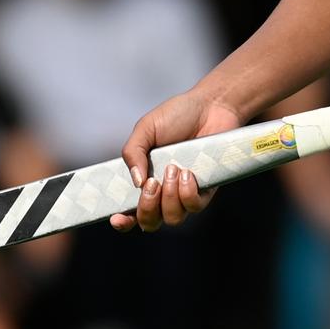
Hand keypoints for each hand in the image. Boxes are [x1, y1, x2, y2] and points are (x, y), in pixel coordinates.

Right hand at [110, 91, 243, 232]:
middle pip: (149, 222)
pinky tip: (188, 173)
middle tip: (152, 183)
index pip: (129, 210)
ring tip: (173, 168)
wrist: (211, 106)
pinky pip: (194, 207)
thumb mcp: (146, 128)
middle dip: (146, 208)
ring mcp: (184, 193)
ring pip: (172, 218)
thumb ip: (132, 152)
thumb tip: (136, 183)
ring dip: (169, 197)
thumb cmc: (177, 115)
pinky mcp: (206, 191)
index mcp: (144, 179)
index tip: (117, 218)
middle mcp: (163, 191)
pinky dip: (188, 193)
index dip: (122, 221)